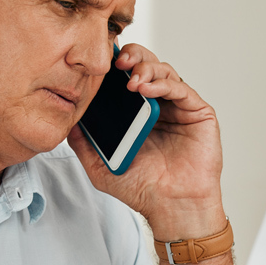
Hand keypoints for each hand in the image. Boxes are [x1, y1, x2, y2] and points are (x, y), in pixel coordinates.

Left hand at [68, 43, 225, 240]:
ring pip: (164, 72)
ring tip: (131, 79)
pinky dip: (163, 84)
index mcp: (137, 112)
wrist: (170, 207)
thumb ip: (83, 143)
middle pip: (147, 66)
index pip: (126, 77)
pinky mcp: (199, 113)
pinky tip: (147, 89)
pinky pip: (181, 89)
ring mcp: (179, 107)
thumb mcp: (100, 166)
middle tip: (117, 62)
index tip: (99, 62)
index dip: (114, 65)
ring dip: (146, 69)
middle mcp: (159, 105)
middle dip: (132, 57)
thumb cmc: (142, 188)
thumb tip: (66, 120)